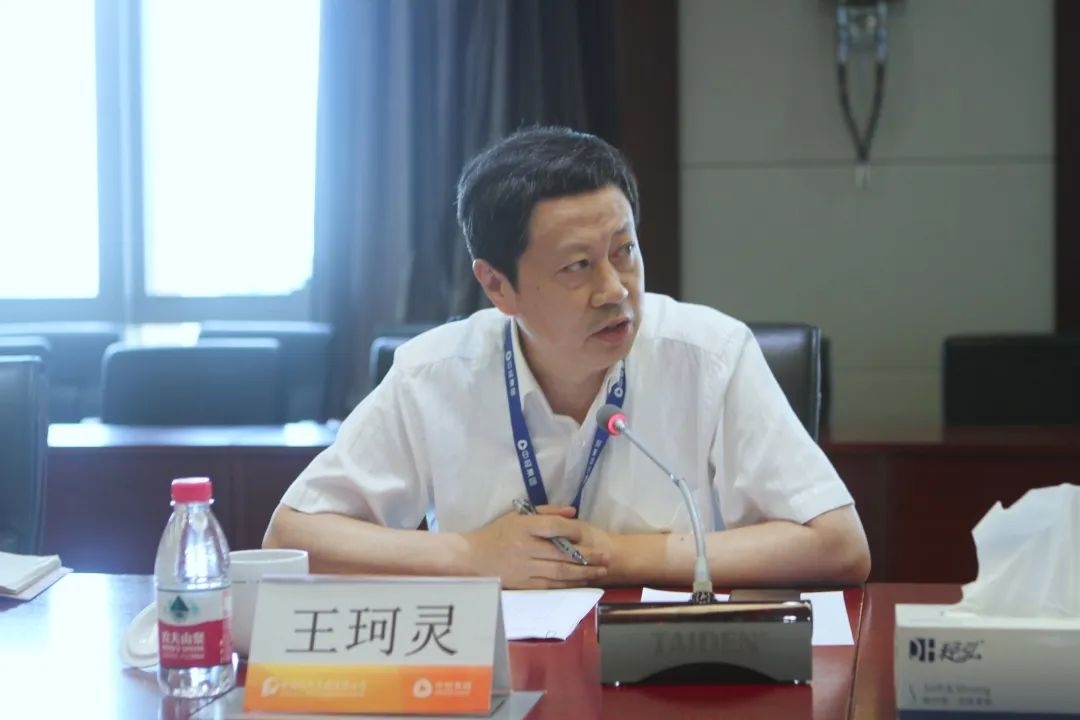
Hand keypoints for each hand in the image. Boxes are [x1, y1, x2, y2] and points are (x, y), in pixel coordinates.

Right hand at [460, 507, 608, 588]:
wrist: (472, 558)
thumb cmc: (497, 533)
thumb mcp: (518, 515)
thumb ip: (546, 511)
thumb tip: (573, 512)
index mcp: (524, 527)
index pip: (554, 527)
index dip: (574, 531)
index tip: (588, 532)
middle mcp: (525, 547)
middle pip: (562, 553)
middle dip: (588, 556)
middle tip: (606, 557)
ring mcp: (525, 568)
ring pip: (560, 572)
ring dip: (583, 573)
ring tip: (601, 571)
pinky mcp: (524, 584)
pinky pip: (551, 585)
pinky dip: (568, 584)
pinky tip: (582, 582)